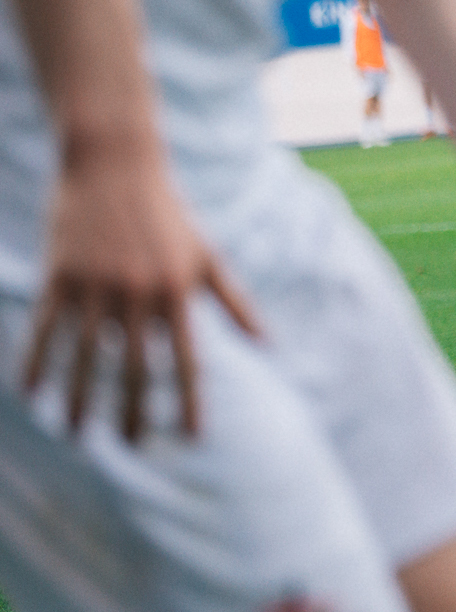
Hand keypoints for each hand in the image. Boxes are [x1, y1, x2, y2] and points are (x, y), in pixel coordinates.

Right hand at [25, 145, 260, 440]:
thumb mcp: (207, 255)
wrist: (116, 164)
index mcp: (178, 292)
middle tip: (132, 448)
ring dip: (81, 399)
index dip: (190, 401)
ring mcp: (96, 286)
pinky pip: (45, 329)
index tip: (192, 438)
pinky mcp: (61, 276)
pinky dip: (36, 362)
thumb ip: (235, 301)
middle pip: (136, 367)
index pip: (188, 360)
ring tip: (79, 434)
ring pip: (85, 357)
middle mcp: (138, 294)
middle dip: (134, 412)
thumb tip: (268, 342)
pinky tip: (31, 393)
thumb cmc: (168, 213)